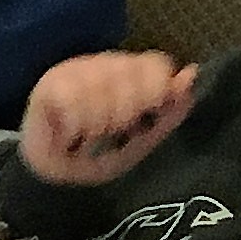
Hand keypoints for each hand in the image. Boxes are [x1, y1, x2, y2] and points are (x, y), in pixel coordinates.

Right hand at [18, 49, 198, 185]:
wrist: (52, 176)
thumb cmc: (96, 154)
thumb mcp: (141, 139)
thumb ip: (170, 111)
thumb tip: (191, 74)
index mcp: (128, 72)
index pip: (155, 64)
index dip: (156, 91)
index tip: (146, 115)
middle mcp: (102, 64)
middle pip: (131, 78)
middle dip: (126, 114)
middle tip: (113, 131)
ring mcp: (74, 71)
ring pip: (103, 92)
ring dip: (100, 124)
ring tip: (90, 135)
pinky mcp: (49, 86)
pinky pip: (75, 104)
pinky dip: (76, 128)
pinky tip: (71, 135)